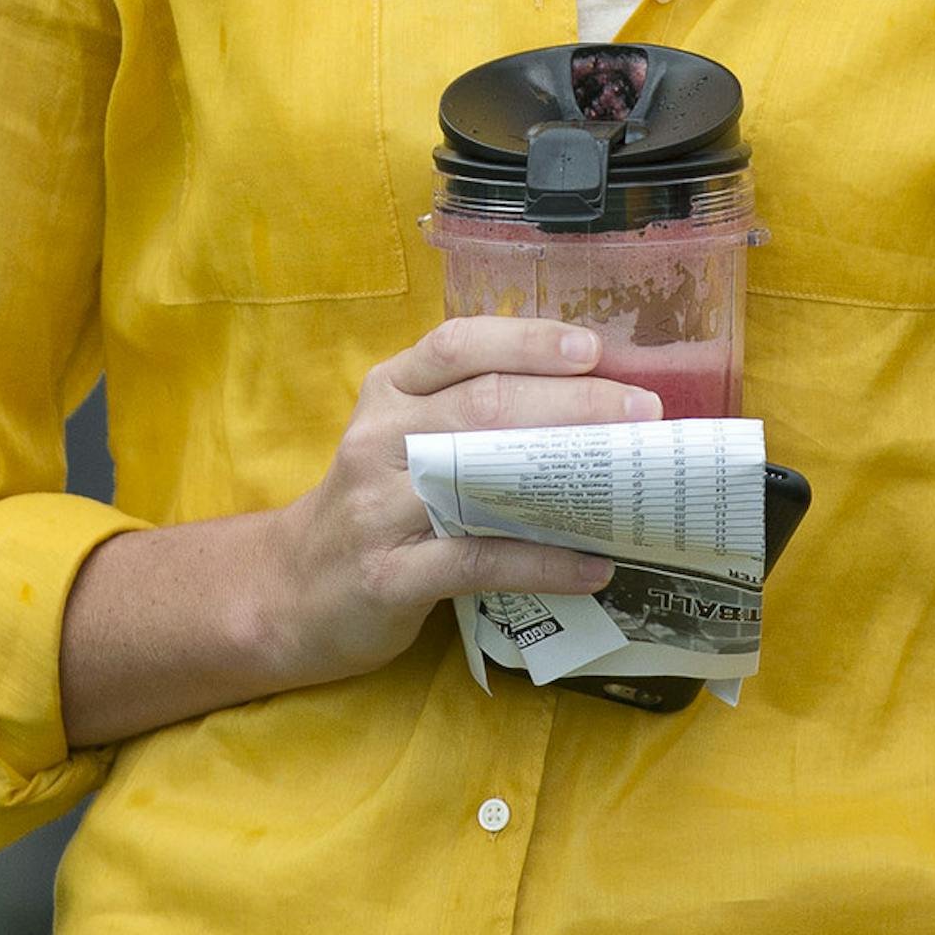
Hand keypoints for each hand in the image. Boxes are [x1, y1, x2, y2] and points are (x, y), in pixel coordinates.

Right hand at [265, 315, 658, 686]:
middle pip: (482, 405)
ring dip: (565, 477)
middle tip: (643, 411)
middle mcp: (379, 440)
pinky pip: (477, 563)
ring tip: (630, 480)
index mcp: (389, 393)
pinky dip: (541, 564)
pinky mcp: (388, 576)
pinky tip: (593, 568)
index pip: (457, 346)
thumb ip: (469, 417)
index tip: (593, 350)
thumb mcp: (405, 442)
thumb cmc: (375, 506)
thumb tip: (588, 404)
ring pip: (478, 477)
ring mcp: (377, 509)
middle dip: (573, 404)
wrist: (291, 592)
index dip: (528, 342)